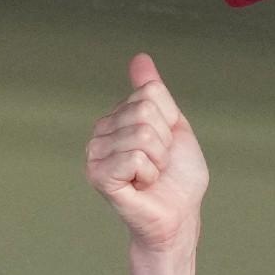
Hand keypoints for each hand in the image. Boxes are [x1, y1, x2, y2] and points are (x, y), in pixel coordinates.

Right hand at [85, 53, 208, 254]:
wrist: (178, 215)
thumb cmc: (177, 176)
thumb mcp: (174, 125)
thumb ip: (156, 93)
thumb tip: (140, 58)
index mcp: (117, 117)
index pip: (149, 92)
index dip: (169, 120)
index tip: (165, 144)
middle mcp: (100, 132)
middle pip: (145, 111)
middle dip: (164, 141)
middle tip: (158, 164)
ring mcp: (95, 153)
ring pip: (142, 134)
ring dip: (158, 160)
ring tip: (150, 176)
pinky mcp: (98, 175)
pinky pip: (135, 157)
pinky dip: (149, 174)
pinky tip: (141, 186)